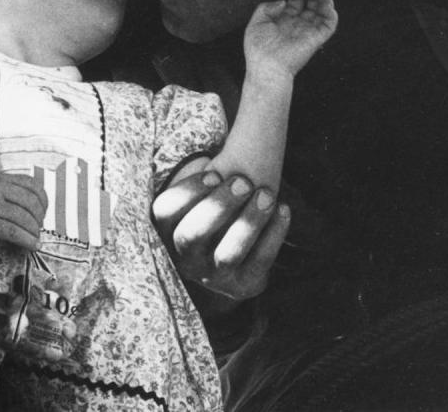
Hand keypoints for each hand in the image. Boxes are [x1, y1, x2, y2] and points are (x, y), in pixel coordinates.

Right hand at [0, 172, 47, 248]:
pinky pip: (13, 231)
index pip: (33, 185)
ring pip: (23, 218)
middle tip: (38, 231)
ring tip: (36, 241)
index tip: (44, 214)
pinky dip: (26, 240)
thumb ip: (9, 192)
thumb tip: (38, 209)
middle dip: (39, 219)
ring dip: (34, 232)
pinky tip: (32, 246)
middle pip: (31, 203)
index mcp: (1, 177)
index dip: (44, 201)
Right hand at [153, 168, 289, 301]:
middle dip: (219, 206)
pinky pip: (260, 262)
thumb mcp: (202, 197)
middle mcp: (185, 260)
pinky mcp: (243, 286)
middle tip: (243, 182)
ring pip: (227, 254)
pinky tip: (283, 208)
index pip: (164, 213)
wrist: (237, 256)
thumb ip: (204, 179)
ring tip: (266, 194)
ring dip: (248, 222)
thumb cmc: (217, 211)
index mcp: (167, 234)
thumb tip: (218, 160)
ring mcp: (213, 278)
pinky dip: (274, 233)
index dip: (188, 192)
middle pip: (191, 235)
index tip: (214, 172)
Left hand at [244, 0, 336, 78]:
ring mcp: (307, 32)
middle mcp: (296, 27)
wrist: (267, 66)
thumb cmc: (258, 48)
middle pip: (309, 7)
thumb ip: (266, 8)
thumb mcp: (256, 23)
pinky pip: (330, 24)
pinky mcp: (317, 38)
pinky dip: (331, 12)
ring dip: (324, 0)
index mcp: (282, 23)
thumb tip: (283, 1)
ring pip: (322, 13)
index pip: (294, 6)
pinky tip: (325, 3)